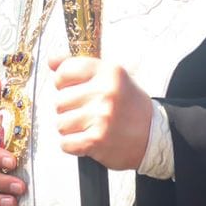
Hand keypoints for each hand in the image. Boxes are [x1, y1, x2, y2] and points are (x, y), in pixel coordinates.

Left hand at [49, 51, 152, 170]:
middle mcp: (105, 92)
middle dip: (69, 109)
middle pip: (60, 101)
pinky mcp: (96, 140)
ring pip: (61, 123)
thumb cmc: (129, 105)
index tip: (72, 88)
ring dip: (72, 128)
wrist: (153, 136)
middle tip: (88, 112)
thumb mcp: (111, 78)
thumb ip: (80, 67)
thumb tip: (52, 60)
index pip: (65, 71)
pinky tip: (88, 140)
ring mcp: (101, 117)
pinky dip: (74, 145)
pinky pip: (66, 143)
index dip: (63, 83)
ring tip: (90, 126)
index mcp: (109, 73)